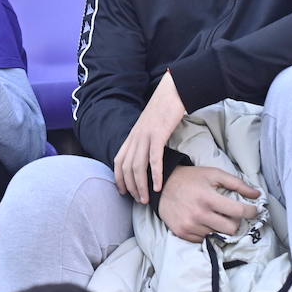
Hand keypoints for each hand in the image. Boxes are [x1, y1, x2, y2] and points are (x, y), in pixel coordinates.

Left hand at [112, 72, 186, 202]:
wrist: (173, 91)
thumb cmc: (165, 110)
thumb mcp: (150, 127)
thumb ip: (146, 141)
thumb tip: (147, 157)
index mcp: (132, 135)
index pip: (118, 161)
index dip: (118, 178)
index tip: (123, 192)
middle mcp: (135, 136)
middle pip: (126, 167)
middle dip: (130, 187)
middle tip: (138, 201)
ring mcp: (145, 135)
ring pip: (137, 166)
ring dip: (141, 185)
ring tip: (146, 199)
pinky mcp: (158, 134)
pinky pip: (154, 159)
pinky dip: (155, 175)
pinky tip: (158, 187)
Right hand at [156, 166, 260, 242]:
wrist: (162, 186)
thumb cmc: (191, 178)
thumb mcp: (214, 174)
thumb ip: (237, 183)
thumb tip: (257, 194)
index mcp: (208, 198)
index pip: (238, 211)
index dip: (251, 211)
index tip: (254, 210)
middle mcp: (199, 214)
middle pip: (231, 229)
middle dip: (236, 222)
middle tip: (232, 215)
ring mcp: (190, 226)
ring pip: (218, 235)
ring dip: (220, 227)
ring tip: (214, 216)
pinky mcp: (182, 233)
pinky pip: (204, 239)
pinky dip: (207, 232)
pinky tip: (203, 221)